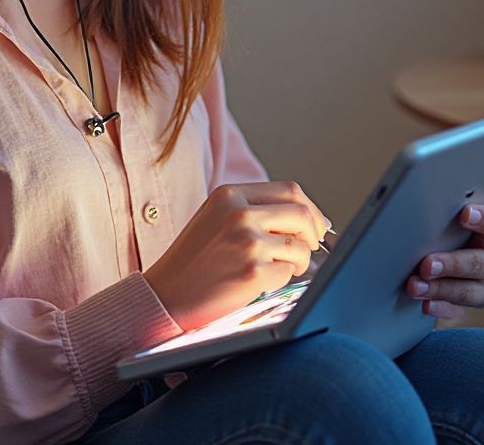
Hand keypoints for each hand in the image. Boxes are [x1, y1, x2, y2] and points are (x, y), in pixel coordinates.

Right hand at [143, 181, 330, 330]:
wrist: (166, 293)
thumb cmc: (194, 259)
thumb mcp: (217, 217)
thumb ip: (254, 209)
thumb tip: (309, 218)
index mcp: (230, 194)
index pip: (289, 190)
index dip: (311, 209)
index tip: (316, 226)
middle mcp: (239, 212)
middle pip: (301, 213)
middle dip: (313, 233)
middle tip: (307, 249)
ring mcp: (246, 241)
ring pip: (300, 246)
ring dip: (297, 261)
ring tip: (274, 268)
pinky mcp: (252, 271)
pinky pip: (288, 273)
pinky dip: (280, 279)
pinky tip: (257, 282)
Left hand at [406, 204, 483, 319]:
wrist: (441, 253)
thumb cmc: (445, 230)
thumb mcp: (448, 221)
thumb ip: (443, 217)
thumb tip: (417, 208)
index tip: (464, 214)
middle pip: (481, 264)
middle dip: (452, 264)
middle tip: (427, 265)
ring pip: (471, 291)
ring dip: (441, 289)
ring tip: (415, 286)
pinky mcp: (473, 305)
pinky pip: (459, 310)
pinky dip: (441, 307)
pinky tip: (426, 304)